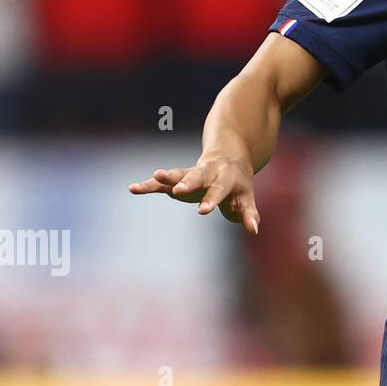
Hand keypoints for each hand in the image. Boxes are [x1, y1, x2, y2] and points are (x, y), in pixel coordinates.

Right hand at [128, 155, 260, 234]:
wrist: (229, 156)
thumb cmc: (238, 185)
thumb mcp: (246, 198)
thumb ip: (248, 214)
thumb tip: (253, 229)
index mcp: (227, 179)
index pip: (220, 190)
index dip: (212, 200)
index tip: (202, 211)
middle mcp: (210, 173)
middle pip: (199, 177)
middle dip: (189, 184)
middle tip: (179, 191)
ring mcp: (193, 174)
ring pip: (180, 174)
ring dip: (168, 176)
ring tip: (155, 175)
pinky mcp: (179, 177)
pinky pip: (162, 182)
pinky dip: (148, 185)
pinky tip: (133, 188)